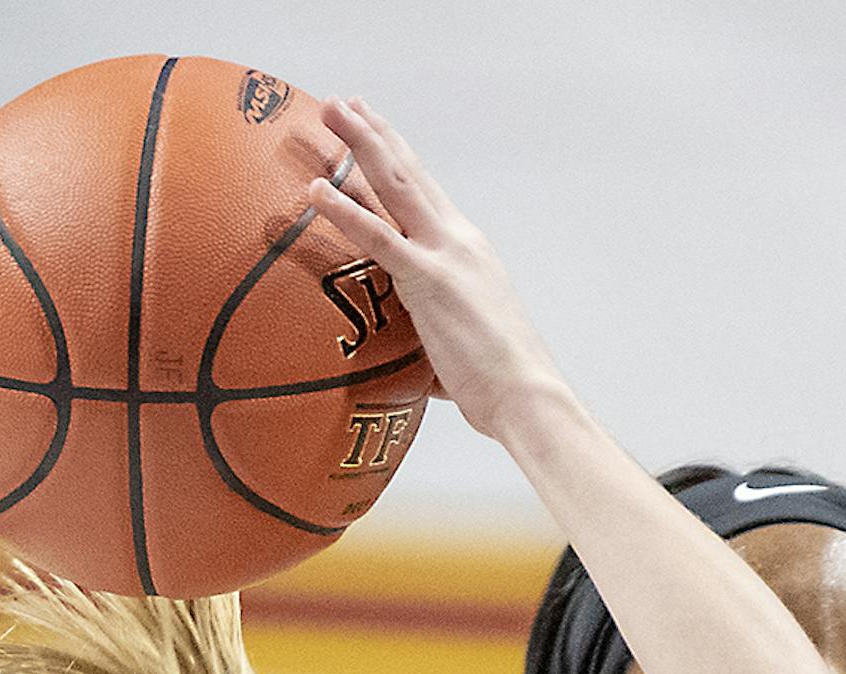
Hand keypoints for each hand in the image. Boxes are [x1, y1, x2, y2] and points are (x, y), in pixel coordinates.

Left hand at [307, 97, 565, 443]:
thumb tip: (423, 369)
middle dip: (375, 134)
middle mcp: (459, 242)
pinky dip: (345, 211)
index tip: (377, 128)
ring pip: (395, 187)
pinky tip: (316, 190)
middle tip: (344, 103)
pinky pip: (379, 238)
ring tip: (330, 113)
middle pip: (409, 175)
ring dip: (360, 145)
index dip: (400, 157)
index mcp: (470, 253)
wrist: (529, 397)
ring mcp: (444, 258)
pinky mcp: (429, 283)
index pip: (429, 194)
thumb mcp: (467, 348)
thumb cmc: (503, 387)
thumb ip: (438, 341)